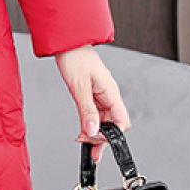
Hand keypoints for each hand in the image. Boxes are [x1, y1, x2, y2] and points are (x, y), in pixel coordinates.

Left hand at [54, 44, 131, 164]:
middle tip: (88, 147)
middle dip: (101, 137)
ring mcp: (101, 95)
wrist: (67, 42)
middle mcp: (109, 95)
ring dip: (95, 133)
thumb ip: (87, 111)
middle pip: (113, 124)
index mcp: (111, 92)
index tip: (97, 140)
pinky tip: (84, 132)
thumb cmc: (75, 57)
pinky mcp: (92, 94)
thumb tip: (92, 131)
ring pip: (103, 120)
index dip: (111, 135)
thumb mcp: (79, 87)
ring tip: (86, 145)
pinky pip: (94, 113)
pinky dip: (89, 124)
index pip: (122, 122)